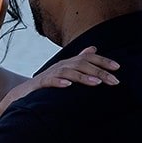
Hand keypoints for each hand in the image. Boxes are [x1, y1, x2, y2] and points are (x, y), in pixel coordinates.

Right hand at [0, 47, 118, 118]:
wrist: (23, 93)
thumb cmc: (47, 83)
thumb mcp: (65, 71)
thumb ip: (79, 60)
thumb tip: (93, 49)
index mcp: (68, 64)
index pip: (87, 58)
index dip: (102, 61)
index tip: (118, 68)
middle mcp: (60, 65)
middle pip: (81, 64)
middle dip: (99, 72)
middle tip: (115, 81)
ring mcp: (50, 74)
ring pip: (68, 72)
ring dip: (83, 77)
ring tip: (96, 83)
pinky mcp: (40, 83)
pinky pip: (49, 81)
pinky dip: (59, 82)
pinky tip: (68, 86)